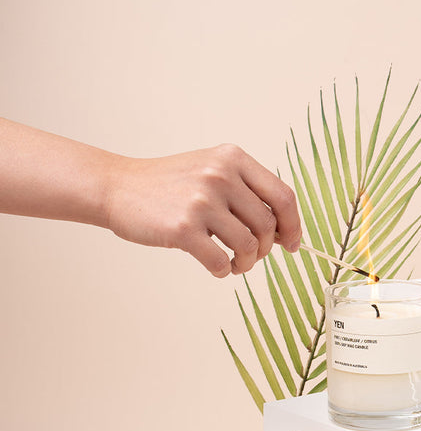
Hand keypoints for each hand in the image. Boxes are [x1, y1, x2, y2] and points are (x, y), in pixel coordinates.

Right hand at [106, 144, 300, 276]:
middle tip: (252, 256)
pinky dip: (224, 271)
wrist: (117, 187)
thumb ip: (247, 192)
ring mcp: (201, 201)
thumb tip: (284, 231)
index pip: (283, 197)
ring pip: (249, 246)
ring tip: (235, 264)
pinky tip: (217, 267)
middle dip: (265, 250)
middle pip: (268, 226)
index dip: (293, 226)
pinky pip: (221, 262)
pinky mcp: (183, 228)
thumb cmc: (169, 185)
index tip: (292, 244)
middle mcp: (220, 175)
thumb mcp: (212, 170)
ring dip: (247, 263)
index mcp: (233, 159)